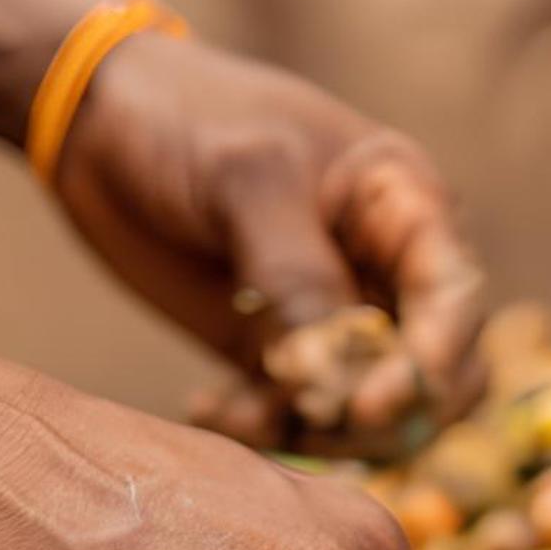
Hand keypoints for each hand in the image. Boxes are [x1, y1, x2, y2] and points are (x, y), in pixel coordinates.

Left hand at [54, 34, 487, 452]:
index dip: (431, 361)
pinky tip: (206, 408)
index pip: (454, 299)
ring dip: (314, 431)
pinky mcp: (277, 350)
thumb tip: (329, 367)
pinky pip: (298, 417)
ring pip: (369, 410)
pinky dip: (262, 428)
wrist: (97, 125)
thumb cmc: (185, 119)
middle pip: (435, 374)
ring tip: (236, 414)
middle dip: (382, 414)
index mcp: (402, 204)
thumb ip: (294, 270)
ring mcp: (333, 316)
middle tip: (305, 419)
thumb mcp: (245, 176)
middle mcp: (384, 268)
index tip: (370, 404)